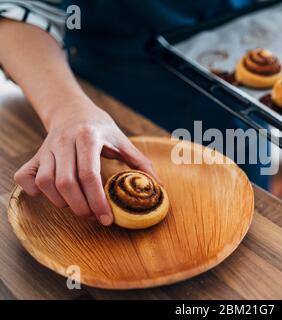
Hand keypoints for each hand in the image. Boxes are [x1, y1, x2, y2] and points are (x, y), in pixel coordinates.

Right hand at [14, 100, 158, 225]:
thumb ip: (140, 162)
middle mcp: (64, 142)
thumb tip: (159, 186)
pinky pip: (25, 177)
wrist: (72, 110)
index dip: (98, 201)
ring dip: (62, 203)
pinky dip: (34, 192)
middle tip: (94, 217)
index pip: (90, 174)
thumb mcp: (122, 140)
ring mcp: (47, 149)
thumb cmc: (100, 128)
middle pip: (66, 183)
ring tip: (80, 208)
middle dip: (81, 207)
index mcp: (89, 137)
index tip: (107, 219)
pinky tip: (52, 196)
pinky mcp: (35, 155)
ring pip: (46, 183)